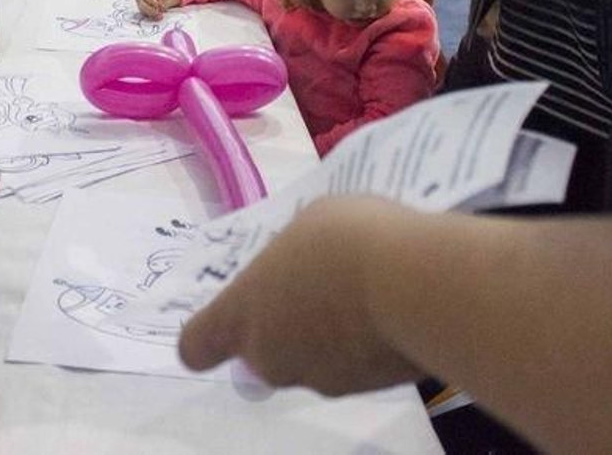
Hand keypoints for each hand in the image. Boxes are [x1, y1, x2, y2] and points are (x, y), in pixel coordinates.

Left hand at [178, 197, 421, 394]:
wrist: (415, 284)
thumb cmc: (343, 240)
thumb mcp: (307, 224)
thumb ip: (291, 257)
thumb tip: (303, 268)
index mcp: (242, 315)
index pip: (197, 347)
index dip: (207, 338)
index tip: (228, 320)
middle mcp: (272, 357)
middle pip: (263, 352)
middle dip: (285, 327)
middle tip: (317, 288)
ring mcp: (323, 378)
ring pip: (313, 360)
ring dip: (330, 336)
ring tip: (365, 293)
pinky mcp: (370, 387)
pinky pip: (358, 364)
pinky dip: (368, 345)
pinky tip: (392, 309)